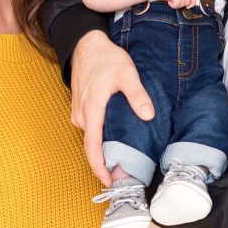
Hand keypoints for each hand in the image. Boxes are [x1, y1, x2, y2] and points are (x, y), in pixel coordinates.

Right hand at [71, 31, 153, 184]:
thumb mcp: (126, 73)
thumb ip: (137, 95)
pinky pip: (90, 129)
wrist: (84, 44)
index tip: (108, 182)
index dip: (99, 167)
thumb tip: (148, 115)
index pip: (92, 147)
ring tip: (122, 158)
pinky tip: (114, 138)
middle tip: (124, 173)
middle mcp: (82, 115)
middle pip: (91, 146)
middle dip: (105, 162)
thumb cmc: (104, 58)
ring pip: (91, 138)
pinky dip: (100, 137)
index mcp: (92, 110)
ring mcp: (78, 113)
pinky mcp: (80, 109)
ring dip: (104, 149)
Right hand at [154, 0, 196, 9]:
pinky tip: (169, 2)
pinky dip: (173, 5)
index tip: (188, 7)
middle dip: (181, 5)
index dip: (192, 3)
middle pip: (188, 1)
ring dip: (176, 5)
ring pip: (183, 3)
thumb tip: (188, 5)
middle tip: (174, 3)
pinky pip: (178, 3)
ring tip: (170, 2)